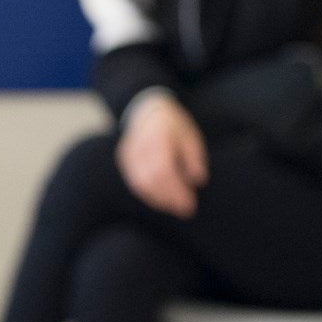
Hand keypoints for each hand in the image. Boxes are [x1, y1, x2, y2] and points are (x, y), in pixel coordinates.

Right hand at [116, 92, 207, 217]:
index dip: (176, 190)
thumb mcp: (190, 136)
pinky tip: (162, 200)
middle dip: (168, 198)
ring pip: (140, 185)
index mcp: (158, 138)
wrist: (147, 111)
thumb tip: (197, 180)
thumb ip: (194, 157)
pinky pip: (135, 183)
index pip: (164, 171)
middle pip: (151, 181)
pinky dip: (149, 195)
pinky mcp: (124, 161)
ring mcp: (128, 155)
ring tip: (174, 207)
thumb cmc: (173, 125)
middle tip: (184, 210)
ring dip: (158, 200)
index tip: (190, 204)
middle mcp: (139, 147)